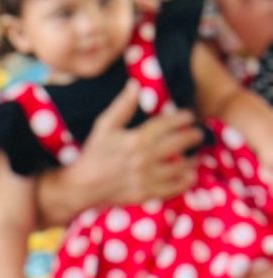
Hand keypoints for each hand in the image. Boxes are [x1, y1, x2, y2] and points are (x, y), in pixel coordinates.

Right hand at [68, 85, 199, 209]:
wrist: (80, 187)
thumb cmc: (92, 155)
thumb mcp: (104, 126)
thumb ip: (122, 106)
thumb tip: (135, 84)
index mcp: (137, 138)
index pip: (168, 124)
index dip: (183, 118)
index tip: (188, 117)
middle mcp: (144, 158)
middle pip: (179, 143)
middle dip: (192, 137)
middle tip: (198, 134)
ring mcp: (146, 177)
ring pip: (179, 167)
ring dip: (192, 160)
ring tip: (196, 156)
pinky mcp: (144, 194)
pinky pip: (171, 188)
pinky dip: (184, 182)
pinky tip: (190, 177)